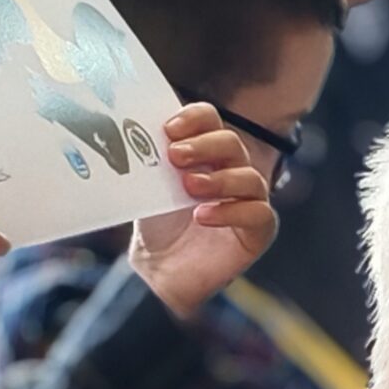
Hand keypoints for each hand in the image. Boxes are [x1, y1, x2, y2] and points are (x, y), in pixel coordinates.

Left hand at [129, 105, 279, 316]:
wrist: (160, 270)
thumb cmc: (157, 225)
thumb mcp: (148, 184)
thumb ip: (149, 157)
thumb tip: (130, 128)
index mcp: (206, 152)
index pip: (211, 120)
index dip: (195, 119)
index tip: (169, 130)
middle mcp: (232, 171)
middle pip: (232, 143)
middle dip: (204, 146)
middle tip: (176, 156)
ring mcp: (249, 201)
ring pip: (250, 178)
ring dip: (219, 179)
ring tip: (189, 187)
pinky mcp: (257, 232)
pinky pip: (259, 214)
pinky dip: (232, 212)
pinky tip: (203, 216)